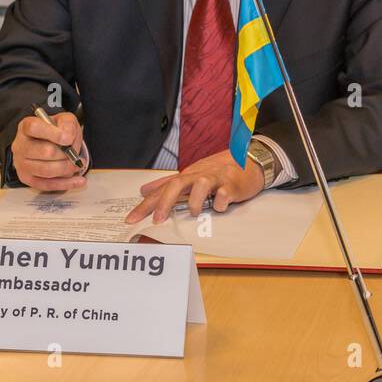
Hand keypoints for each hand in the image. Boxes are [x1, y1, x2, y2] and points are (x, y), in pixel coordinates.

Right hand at [12, 112, 86, 192]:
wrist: (49, 143)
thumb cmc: (55, 131)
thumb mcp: (64, 120)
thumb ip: (67, 124)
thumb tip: (68, 136)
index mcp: (26, 127)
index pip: (34, 128)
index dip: (53, 133)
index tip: (68, 139)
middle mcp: (20, 145)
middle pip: (45, 152)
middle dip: (66, 154)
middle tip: (75, 154)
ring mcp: (21, 163)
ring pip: (46, 170)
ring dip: (67, 168)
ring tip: (78, 164)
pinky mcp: (27, 178)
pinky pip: (46, 185)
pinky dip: (65, 184)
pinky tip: (78, 180)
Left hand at [125, 150, 263, 224]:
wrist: (250, 161)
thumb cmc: (219, 172)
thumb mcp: (191, 176)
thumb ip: (167, 184)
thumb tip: (143, 190)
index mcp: (188, 175)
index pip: (162, 189)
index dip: (146, 204)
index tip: (131, 219)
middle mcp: (199, 175)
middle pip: (178, 184)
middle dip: (165, 202)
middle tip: (158, 220)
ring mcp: (217, 179)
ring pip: (202, 184)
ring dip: (195, 201)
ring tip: (195, 212)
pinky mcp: (233, 185)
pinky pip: (225, 193)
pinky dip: (221, 202)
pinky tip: (220, 206)